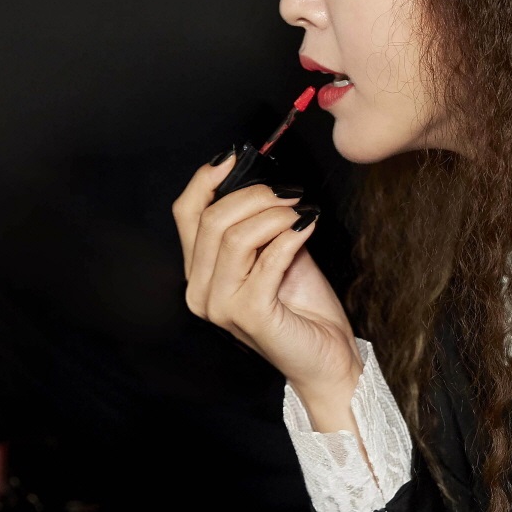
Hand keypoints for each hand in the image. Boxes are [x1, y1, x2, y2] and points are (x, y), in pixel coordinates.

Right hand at [172, 154, 360, 389]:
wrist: (326, 356)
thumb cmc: (302, 307)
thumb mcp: (276, 252)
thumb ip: (259, 224)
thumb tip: (263, 182)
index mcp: (199, 274)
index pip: (185, 214)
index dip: (206, 179)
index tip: (235, 156)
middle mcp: (199, 291)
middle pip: (212, 220)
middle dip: (255, 196)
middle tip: (291, 193)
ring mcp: (220, 306)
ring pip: (236, 237)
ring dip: (275, 215)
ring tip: (301, 211)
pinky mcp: (249, 314)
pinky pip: (267, 259)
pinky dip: (291, 236)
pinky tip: (309, 227)